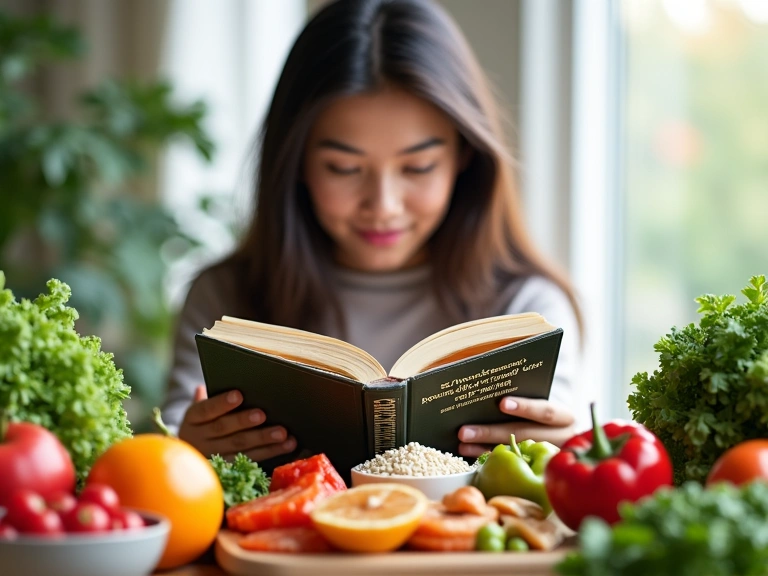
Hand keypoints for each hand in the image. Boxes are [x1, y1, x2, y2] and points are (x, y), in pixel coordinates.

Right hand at [179, 385, 295, 461]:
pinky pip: (251, 461)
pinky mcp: (229, 469)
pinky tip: (286, 446)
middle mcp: (199, 438)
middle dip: (244, 421)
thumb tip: (228, 377)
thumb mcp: (202, 409)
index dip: (222, 403)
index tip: (238, 395)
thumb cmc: (204, 423)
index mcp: (193, 419)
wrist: (188, 455)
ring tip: (283, 433)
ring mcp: (213, 456)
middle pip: (224, 429)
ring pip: (240, 447)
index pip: (205, 409)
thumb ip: (213, 395)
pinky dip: (270, 453)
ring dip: (264, 440)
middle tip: (263, 414)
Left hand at [457, 397, 575, 457]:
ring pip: (514, 454)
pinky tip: (470, 455)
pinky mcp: (537, 470)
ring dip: (484, 448)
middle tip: (464, 431)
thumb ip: (525, 397)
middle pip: (523, 435)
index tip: (501, 403)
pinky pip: (510, 465)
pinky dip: (489, 458)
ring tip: (462, 444)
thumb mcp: (542, 405)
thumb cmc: (545, 414)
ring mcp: (549, 457)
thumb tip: (489, 392)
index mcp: (565, 418)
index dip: (524, 407)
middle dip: (491, 432)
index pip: (545, 412)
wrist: (568, 443)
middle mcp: (561, 439)